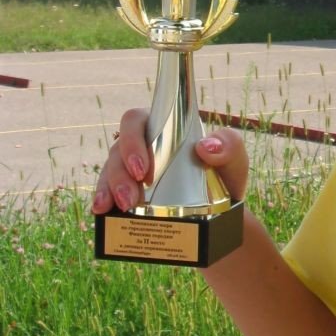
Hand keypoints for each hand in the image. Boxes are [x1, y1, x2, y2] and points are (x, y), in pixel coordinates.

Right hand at [92, 110, 248, 213]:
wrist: (221, 214)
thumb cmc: (224, 175)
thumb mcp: (234, 159)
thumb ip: (228, 146)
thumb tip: (206, 147)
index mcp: (162, 129)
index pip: (135, 120)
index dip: (133, 140)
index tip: (144, 168)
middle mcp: (141, 148)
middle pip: (118, 150)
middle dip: (121, 173)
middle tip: (132, 197)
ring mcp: (130, 172)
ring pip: (109, 172)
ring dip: (111, 189)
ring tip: (124, 207)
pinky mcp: (125, 195)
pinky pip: (106, 193)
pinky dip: (102, 201)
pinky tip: (101, 211)